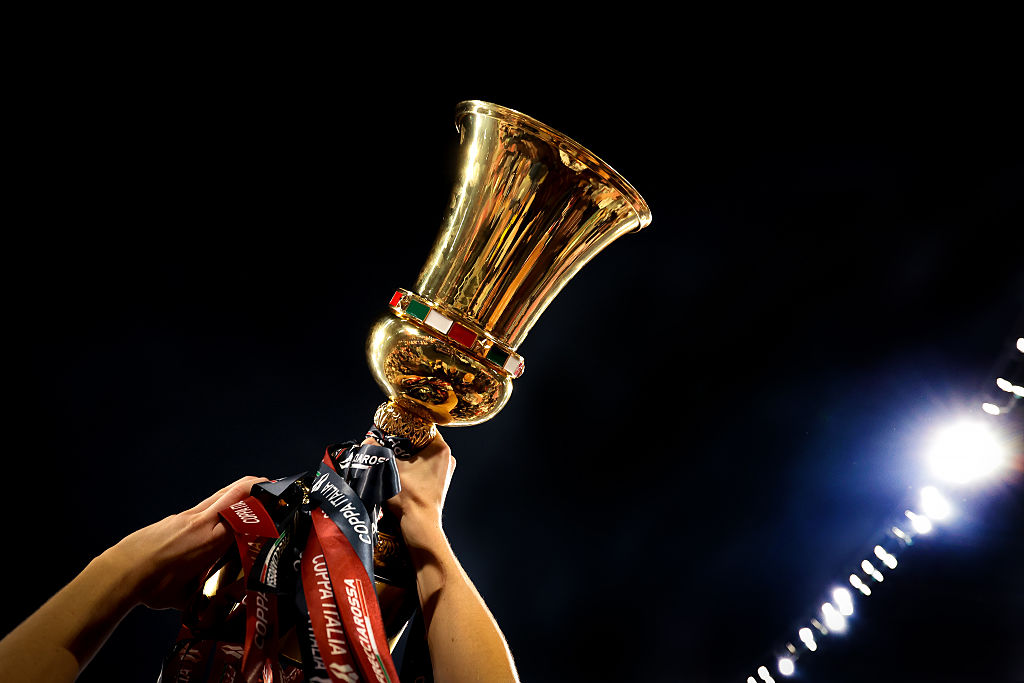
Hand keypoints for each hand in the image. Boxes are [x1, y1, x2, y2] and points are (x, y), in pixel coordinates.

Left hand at [104, 475, 266, 609]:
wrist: (120, 572)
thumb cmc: (154, 586)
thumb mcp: (187, 596)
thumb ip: (207, 595)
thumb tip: (217, 609)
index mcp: (212, 539)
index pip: (247, 514)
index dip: (266, 507)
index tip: (282, 504)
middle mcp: (203, 521)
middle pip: (235, 491)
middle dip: (257, 485)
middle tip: (273, 486)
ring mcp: (188, 516)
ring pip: (220, 495)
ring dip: (238, 492)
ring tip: (252, 497)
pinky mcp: (176, 518)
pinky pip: (205, 505)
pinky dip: (220, 504)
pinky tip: (221, 520)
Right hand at [382, 432, 454, 543]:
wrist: (418, 524)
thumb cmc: (408, 496)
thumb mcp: (388, 468)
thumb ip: (377, 451)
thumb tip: (367, 441)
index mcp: (440, 448)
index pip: (423, 426)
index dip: (406, 425)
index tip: (392, 428)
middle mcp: (448, 458)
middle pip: (422, 441)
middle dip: (405, 442)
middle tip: (388, 442)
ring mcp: (445, 471)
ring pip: (423, 455)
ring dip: (408, 455)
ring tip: (392, 457)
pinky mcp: (440, 483)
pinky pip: (425, 467)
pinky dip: (413, 466)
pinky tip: (400, 471)